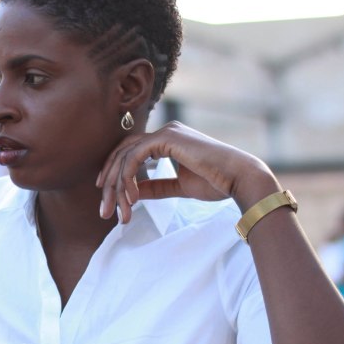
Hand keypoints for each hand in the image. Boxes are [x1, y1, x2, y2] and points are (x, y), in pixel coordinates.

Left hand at [96, 121, 277, 222]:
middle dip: (110, 183)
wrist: (239, 179)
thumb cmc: (217, 183)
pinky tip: (132, 199)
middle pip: (122, 153)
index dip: (115, 174)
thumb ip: (157, 187)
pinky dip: (128, 178)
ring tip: (116, 210)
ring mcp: (165, 133)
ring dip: (116, 186)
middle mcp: (164, 132)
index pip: (130, 153)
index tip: (108, 197)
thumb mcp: (179, 187)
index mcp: (168, 141)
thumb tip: (135, 193)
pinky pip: (134, 157)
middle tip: (104, 210)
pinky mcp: (167, 138)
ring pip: (125, 155)